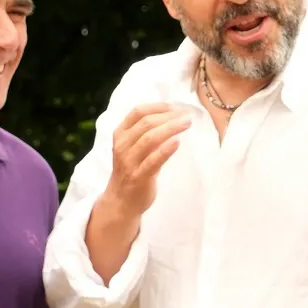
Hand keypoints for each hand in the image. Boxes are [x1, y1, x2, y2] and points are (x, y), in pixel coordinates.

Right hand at [103, 103, 190, 219]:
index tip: (176, 107)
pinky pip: (153, 160)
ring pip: (149, 138)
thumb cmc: (132, 169)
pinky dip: (166, 149)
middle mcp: (122, 146)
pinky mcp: (139, 177)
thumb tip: (172, 116)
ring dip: (171, 128)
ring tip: (186, 124)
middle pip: (146, 123)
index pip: (138, 112)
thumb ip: (147, 133)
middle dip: (169, 116)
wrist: (121, 200)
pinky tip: (178, 142)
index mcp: (120, 134)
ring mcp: (129, 162)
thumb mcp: (134, 147)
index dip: (158, 106)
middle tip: (187, 116)